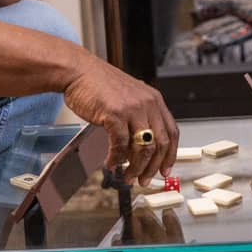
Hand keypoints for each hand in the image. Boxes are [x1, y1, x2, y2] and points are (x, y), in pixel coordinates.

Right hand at [63, 57, 178, 185]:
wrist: (79, 71)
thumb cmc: (100, 84)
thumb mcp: (130, 96)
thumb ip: (140, 117)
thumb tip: (142, 147)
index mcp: (154, 99)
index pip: (172, 132)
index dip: (170, 155)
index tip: (165, 170)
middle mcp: (147, 103)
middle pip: (160, 144)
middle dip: (153, 167)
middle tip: (145, 180)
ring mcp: (132, 108)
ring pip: (143, 148)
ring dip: (135, 168)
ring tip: (127, 176)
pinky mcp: (114, 114)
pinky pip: (120, 145)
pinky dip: (116, 159)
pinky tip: (110, 163)